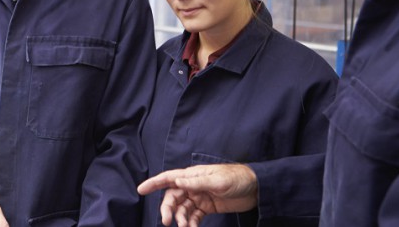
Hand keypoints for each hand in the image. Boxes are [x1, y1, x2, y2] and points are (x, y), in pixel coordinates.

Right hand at [137, 164, 257, 226]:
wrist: (257, 188)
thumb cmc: (237, 179)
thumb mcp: (218, 180)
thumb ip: (197, 182)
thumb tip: (177, 182)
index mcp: (193, 175)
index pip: (169, 178)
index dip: (154, 183)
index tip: (141, 190)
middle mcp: (193, 186)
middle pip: (173, 197)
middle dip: (168, 209)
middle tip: (167, 222)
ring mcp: (199, 197)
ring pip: (182, 209)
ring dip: (181, 219)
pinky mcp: (207, 207)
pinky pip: (193, 216)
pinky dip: (190, 223)